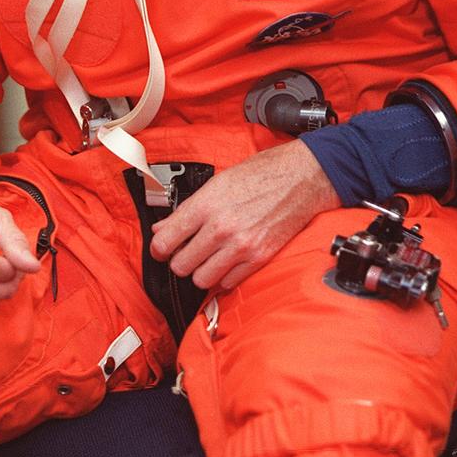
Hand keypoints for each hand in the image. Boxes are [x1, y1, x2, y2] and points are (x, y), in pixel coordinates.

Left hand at [148, 139, 338, 292]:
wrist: (298, 178)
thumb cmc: (260, 174)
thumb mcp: (217, 182)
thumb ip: (187, 208)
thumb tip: (163, 227)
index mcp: (206, 204)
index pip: (165, 240)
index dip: (157, 250)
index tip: (160, 250)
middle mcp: (221, 227)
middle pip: (181, 265)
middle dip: (179, 261)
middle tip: (186, 253)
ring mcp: (241, 245)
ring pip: (202, 279)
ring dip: (201, 272)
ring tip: (207, 259)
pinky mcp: (258, 258)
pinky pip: (228, 282)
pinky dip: (224, 276)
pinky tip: (227, 261)